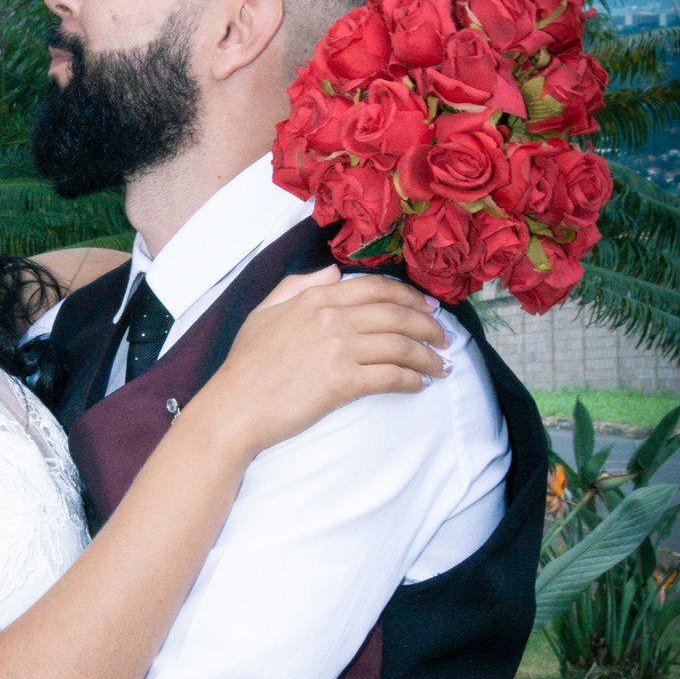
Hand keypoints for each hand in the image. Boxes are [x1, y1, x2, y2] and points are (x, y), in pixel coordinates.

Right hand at [210, 266, 449, 456]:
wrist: (233, 408)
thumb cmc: (244, 366)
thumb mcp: (264, 312)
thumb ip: (298, 285)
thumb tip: (332, 270)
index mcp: (315, 297)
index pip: (376, 287)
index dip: (410, 296)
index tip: (429, 308)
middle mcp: (330, 317)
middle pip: (397, 314)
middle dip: (429, 326)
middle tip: (446, 338)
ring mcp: (337, 349)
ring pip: (401, 346)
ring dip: (429, 356)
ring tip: (442, 366)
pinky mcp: (341, 382)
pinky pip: (390, 377)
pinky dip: (412, 381)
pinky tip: (420, 386)